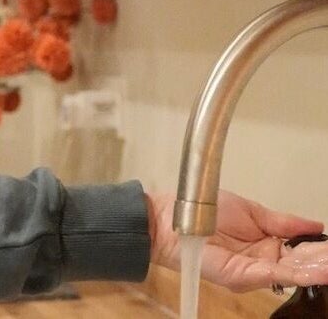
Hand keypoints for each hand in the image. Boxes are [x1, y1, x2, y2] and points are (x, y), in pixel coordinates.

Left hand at [148, 189, 327, 291]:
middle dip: (322, 261)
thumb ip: (284, 222)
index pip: (301, 251)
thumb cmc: (206, 212)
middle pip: (301, 265)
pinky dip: (298, 273)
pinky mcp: (242, 276)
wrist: (175, 219)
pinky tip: (318, 270)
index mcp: (268, 246)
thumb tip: (316, 226)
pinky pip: (275, 276)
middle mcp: (264, 262)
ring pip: (294, 273)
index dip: (319, 249)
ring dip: (317, 269)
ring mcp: (254, 271)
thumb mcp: (254, 212)